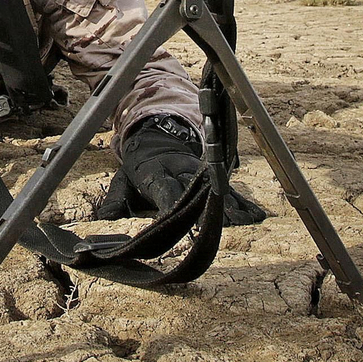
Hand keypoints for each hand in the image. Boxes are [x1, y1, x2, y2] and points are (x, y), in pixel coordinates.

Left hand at [96, 115, 266, 225]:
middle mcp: (182, 169)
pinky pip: (232, 189)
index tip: (176, 221)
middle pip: (197, 189)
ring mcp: (201, 171)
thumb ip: (115, 200)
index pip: (164, 189)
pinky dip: (244, 203)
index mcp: (157, 171)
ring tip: (245, 223)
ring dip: (231, 207)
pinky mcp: (214, 176)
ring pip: (218, 189)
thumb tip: (105, 219)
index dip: (171, 202)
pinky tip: (257, 217)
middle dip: (208, 206)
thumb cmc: (140, 166)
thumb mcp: (122, 180)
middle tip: (220, 224)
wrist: (160, 137)